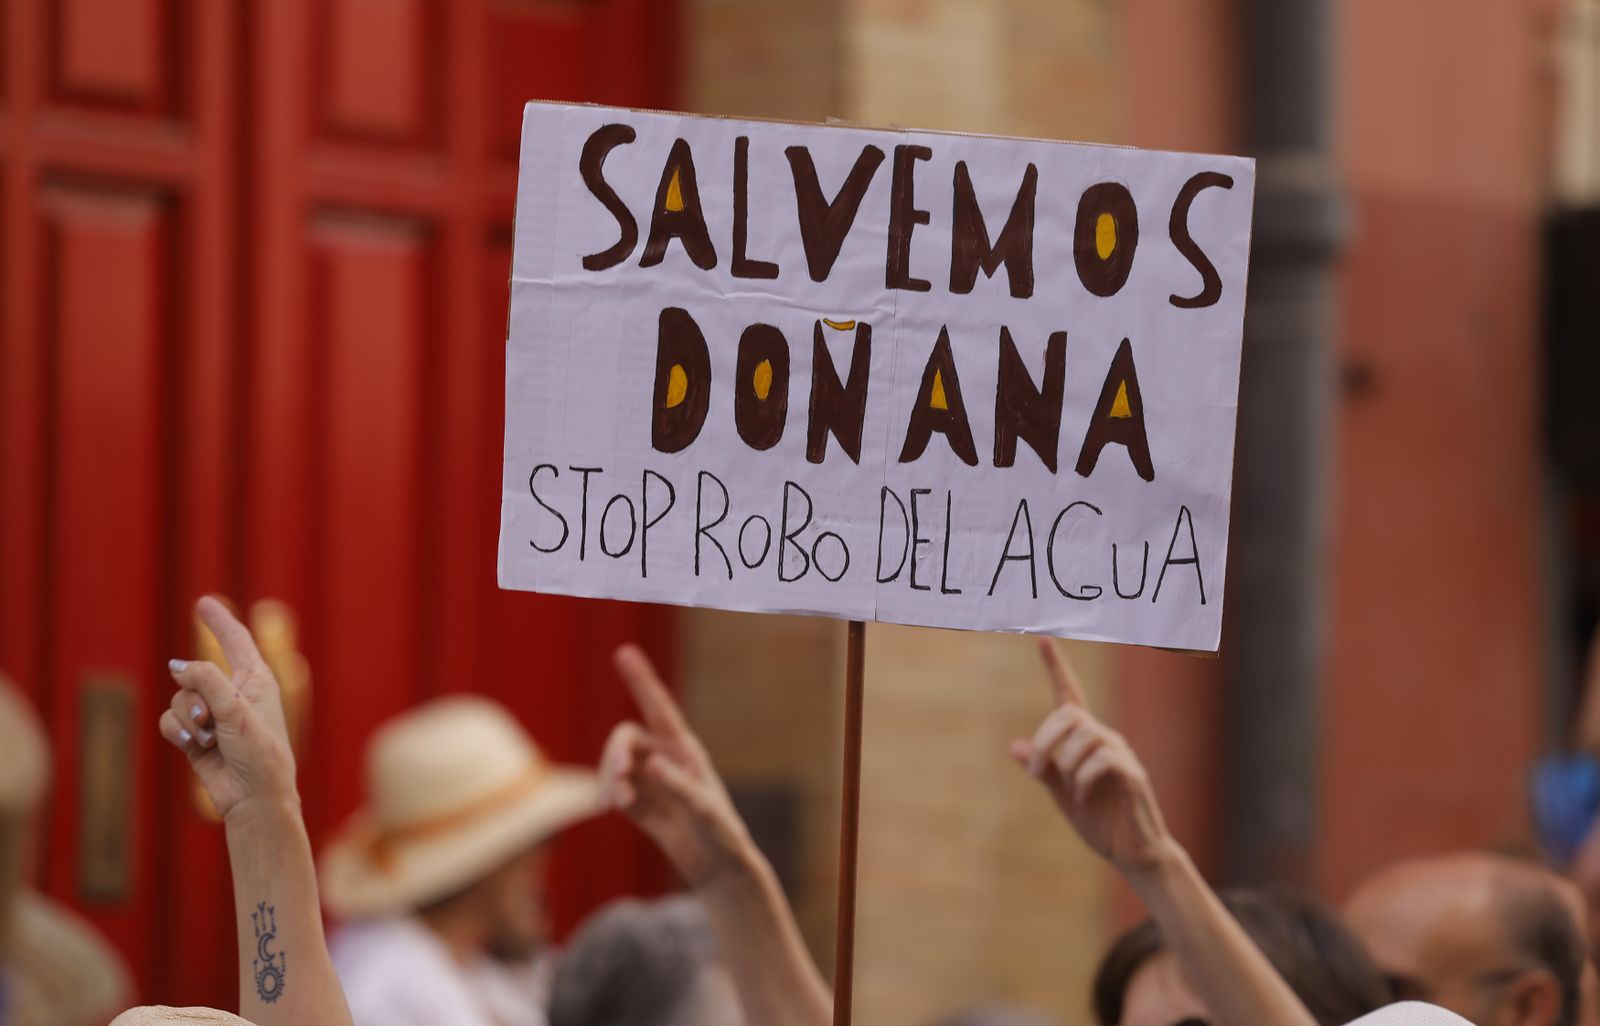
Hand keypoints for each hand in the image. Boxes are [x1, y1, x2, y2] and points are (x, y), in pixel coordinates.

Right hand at [159, 596, 296, 821]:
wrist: (253, 798)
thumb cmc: (259, 753)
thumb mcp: (236, 710)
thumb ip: (207, 681)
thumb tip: (178, 666)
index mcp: (257, 680)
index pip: (236, 640)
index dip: (219, 621)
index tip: (203, 602)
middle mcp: (234, 693)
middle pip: (194, 673)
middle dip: (194, 694)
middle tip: (210, 717)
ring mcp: (213, 715)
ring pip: (179, 698)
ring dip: (189, 717)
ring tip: (209, 738)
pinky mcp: (196, 736)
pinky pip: (171, 720)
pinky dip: (179, 731)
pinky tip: (195, 746)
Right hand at [600, 644, 752, 886]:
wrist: (718, 868)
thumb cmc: (721, 833)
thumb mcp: (704, 809)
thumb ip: (678, 786)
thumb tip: (652, 765)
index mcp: (685, 750)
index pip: (658, 707)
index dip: (641, 680)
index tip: (624, 652)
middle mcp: (664, 758)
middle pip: (625, 739)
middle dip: (614, 753)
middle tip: (616, 778)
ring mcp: (648, 781)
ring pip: (614, 764)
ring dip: (607, 778)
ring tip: (617, 803)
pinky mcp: (638, 804)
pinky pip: (611, 789)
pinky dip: (607, 794)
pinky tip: (613, 807)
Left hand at [1010, 638, 1174, 874]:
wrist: (1131, 853)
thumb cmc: (1099, 821)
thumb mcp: (1061, 795)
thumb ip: (1043, 770)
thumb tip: (1013, 746)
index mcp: (1086, 741)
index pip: (1070, 695)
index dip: (1056, 667)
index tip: (1042, 639)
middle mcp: (1106, 739)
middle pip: (1068, 714)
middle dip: (1044, 740)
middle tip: (1034, 772)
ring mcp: (1122, 755)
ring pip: (1085, 735)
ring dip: (1066, 764)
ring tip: (1071, 791)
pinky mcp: (1133, 775)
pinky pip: (1104, 760)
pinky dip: (1084, 778)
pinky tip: (1084, 797)